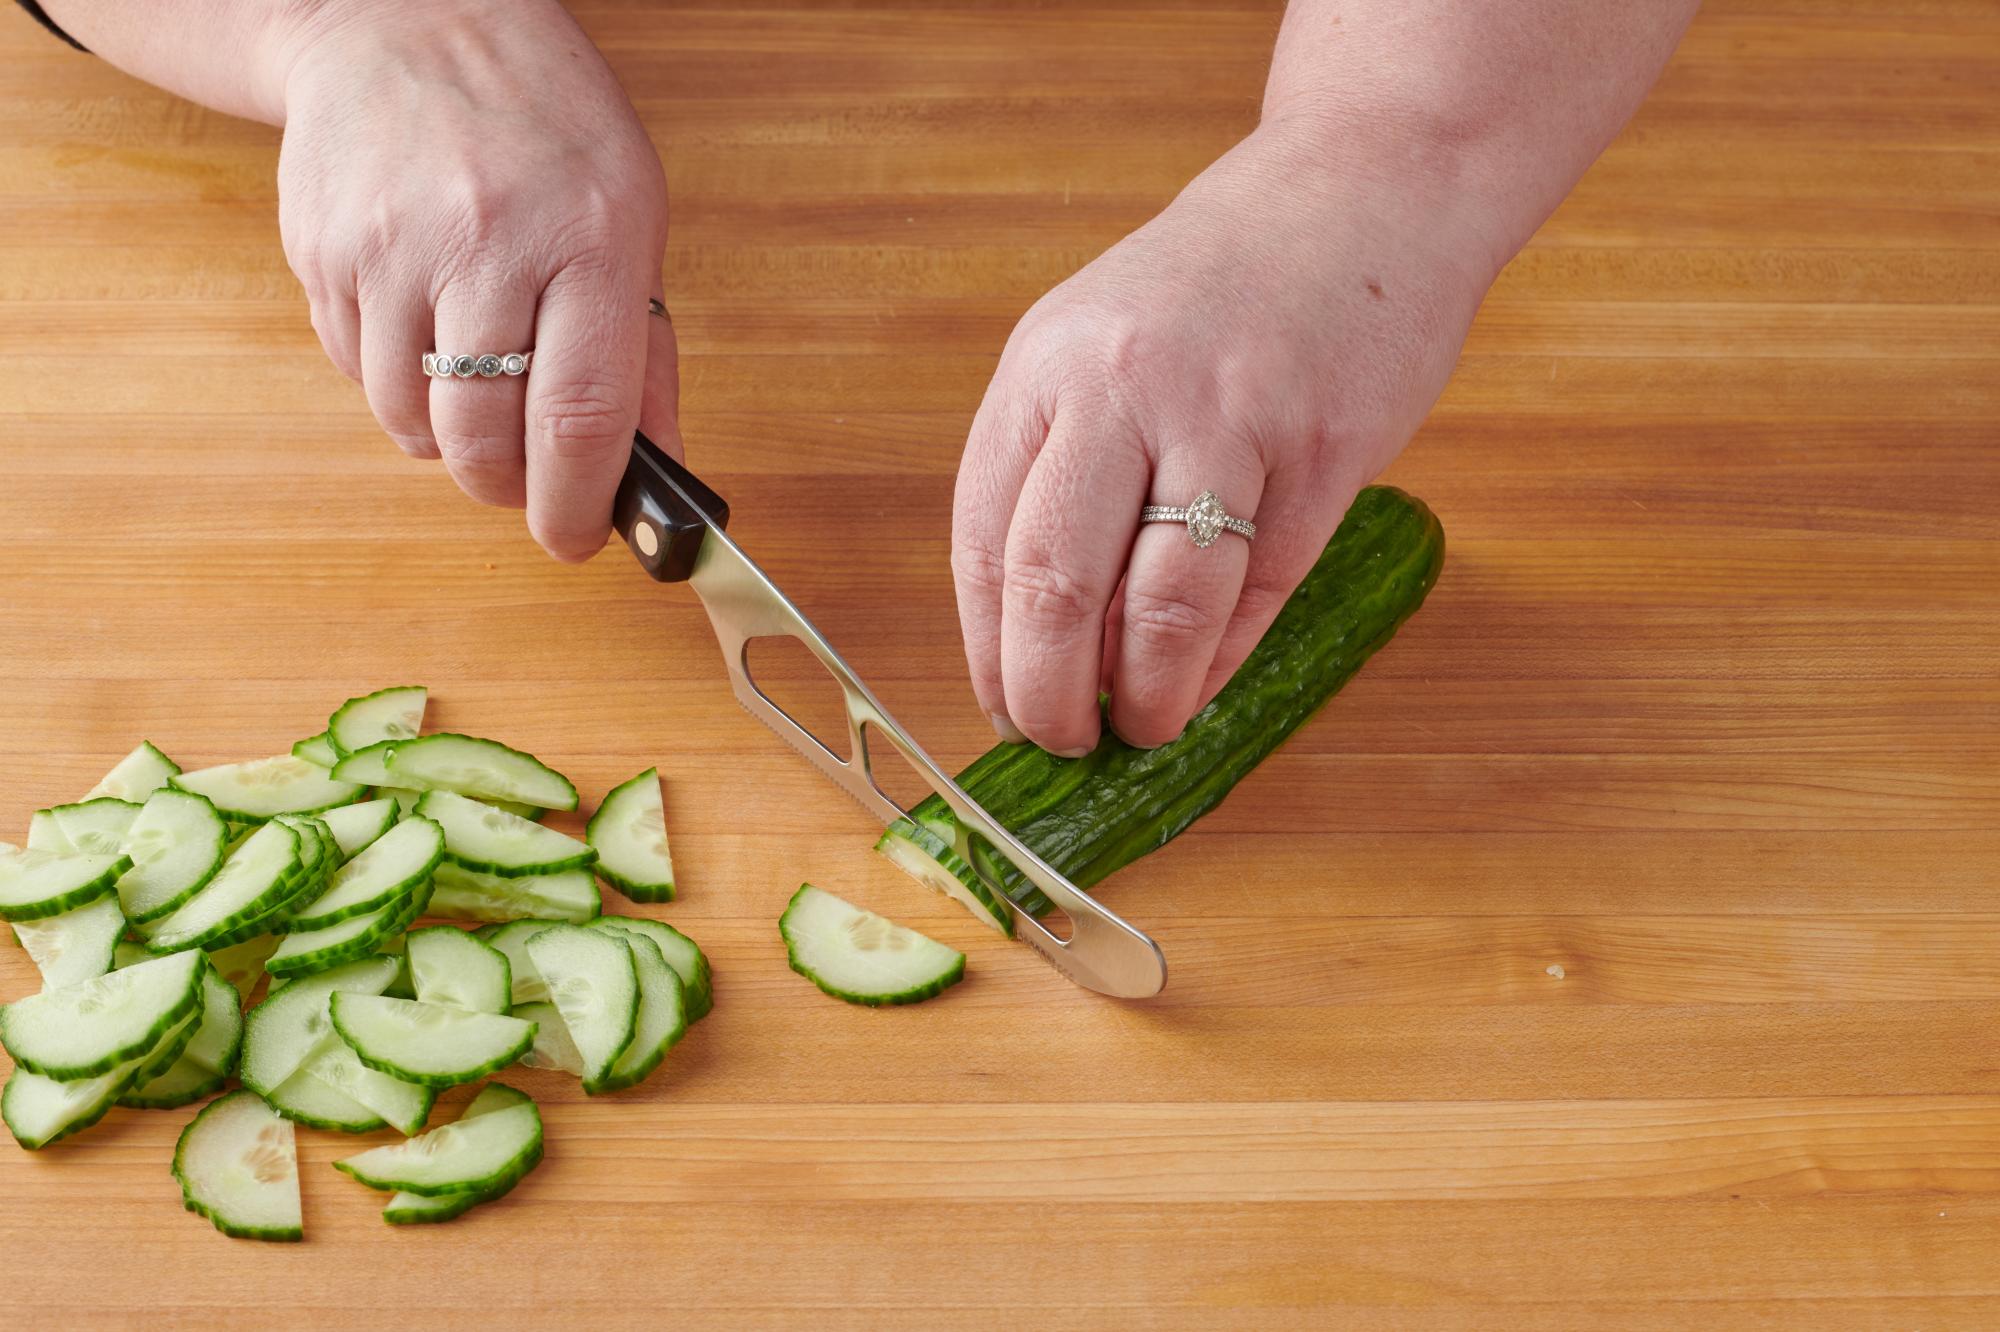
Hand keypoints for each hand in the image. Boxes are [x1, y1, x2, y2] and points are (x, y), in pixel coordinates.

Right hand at [276, 0, 674, 559]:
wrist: (407, 19)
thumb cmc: (545, 125)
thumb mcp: (633, 218)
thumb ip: (645, 356)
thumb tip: (657, 473)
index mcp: (590, 240)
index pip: (580, 417)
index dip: (577, 505)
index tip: (577, 540)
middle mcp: (488, 243)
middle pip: (484, 438)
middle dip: (507, 489)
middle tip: (525, 486)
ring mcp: (392, 247)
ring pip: (411, 421)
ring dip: (448, 439)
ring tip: (478, 388)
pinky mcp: (324, 251)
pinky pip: (358, 373)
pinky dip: (396, 384)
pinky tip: (426, 327)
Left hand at [951, 122, 1495, 752]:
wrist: (1365, 190)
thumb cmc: (1219, 289)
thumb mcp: (1101, 346)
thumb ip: (1064, 469)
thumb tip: (1040, 637)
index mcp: (1047, 365)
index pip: (986, 540)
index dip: (989, 649)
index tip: (1003, 708)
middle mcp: (1124, 386)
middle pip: (1055, 584)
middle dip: (1050, 693)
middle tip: (1066, 741)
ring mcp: (1229, 416)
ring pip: (1163, 605)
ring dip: (1147, 693)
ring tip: (1145, 725)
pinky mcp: (1324, 448)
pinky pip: (1260, 588)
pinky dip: (1225, 656)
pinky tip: (1207, 679)